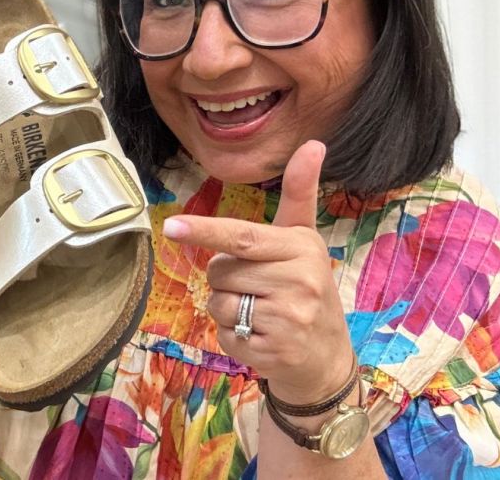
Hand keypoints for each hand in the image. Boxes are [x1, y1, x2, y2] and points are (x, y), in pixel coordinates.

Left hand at [162, 140, 353, 403]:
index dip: (205, 230)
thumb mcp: (303, 239)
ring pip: (218, 303)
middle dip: (225, 278)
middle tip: (257, 288)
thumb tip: (314, 143)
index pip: (242, 236)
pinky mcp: (276, 352)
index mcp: (302, 246)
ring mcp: (290, 319)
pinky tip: (259, 336)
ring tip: (258, 312)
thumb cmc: (306, 287)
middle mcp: (300, 280)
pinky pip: (224, 334)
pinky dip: (232, 337)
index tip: (172, 226)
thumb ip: (299, 193)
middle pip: (221, 270)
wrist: (326, 357)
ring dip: (226, 309)